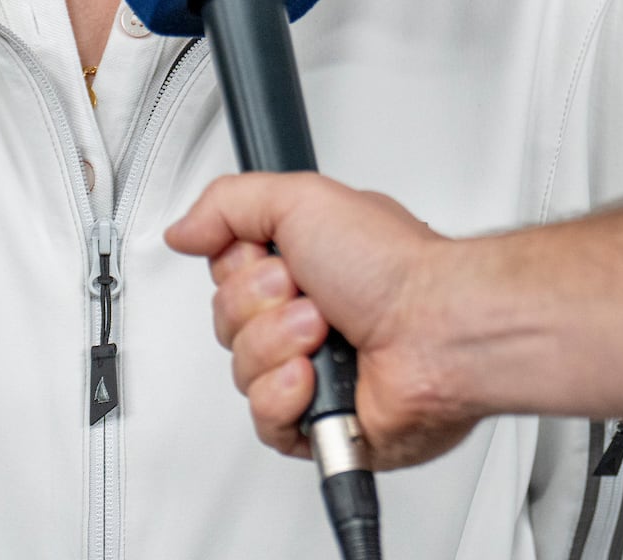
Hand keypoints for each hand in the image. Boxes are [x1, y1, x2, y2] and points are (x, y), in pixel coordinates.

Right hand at [165, 172, 483, 469]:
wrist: (438, 330)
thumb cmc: (394, 268)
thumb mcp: (302, 199)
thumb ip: (229, 202)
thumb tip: (184, 229)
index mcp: (305, 266)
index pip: (226, 276)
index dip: (239, 269)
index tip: (270, 256)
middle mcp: (307, 317)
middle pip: (227, 324)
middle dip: (260, 306)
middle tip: (308, 295)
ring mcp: (314, 371)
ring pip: (241, 372)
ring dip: (279, 347)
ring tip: (324, 334)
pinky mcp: (319, 424)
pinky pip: (265, 423)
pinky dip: (286, 398)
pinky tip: (316, 378)